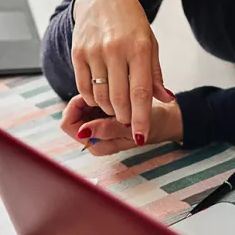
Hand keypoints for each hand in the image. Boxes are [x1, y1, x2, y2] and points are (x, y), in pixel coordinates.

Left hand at [60, 95, 182, 156]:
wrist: (166, 119)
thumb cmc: (152, 124)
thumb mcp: (131, 127)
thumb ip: (107, 130)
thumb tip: (82, 131)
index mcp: (97, 145)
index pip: (69, 125)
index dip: (75, 109)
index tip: (91, 98)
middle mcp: (93, 137)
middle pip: (71, 116)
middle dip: (83, 102)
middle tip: (102, 91)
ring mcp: (97, 126)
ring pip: (80, 107)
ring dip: (91, 96)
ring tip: (110, 91)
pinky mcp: (102, 116)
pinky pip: (90, 102)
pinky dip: (97, 94)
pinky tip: (112, 89)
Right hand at [70, 0, 174, 145]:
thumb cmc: (131, 24)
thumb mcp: (150, 45)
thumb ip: (155, 75)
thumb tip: (166, 99)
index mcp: (139, 48)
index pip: (140, 92)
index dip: (141, 118)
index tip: (141, 135)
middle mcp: (115, 50)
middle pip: (119, 98)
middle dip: (125, 117)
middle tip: (128, 122)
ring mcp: (94, 51)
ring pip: (100, 96)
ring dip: (108, 109)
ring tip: (116, 108)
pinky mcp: (77, 52)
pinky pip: (83, 87)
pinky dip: (92, 99)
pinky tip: (101, 97)